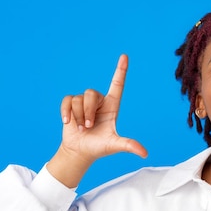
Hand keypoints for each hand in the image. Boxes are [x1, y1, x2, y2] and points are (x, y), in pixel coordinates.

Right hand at [47, 55, 146, 186]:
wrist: (80, 151)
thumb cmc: (99, 147)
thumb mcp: (114, 145)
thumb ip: (129, 145)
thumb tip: (144, 154)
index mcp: (112, 106)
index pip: (117, 84)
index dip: (121, 70)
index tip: (125, 56)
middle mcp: (99, 101)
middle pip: (91, 93)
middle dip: (88, 112)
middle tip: (89, 127)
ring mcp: (84, 102)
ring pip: (78, 99)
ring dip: (78, 116)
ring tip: (82, 128)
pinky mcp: (71, 105)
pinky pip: (67, 100)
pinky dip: (66, 112)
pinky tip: (67, 122)